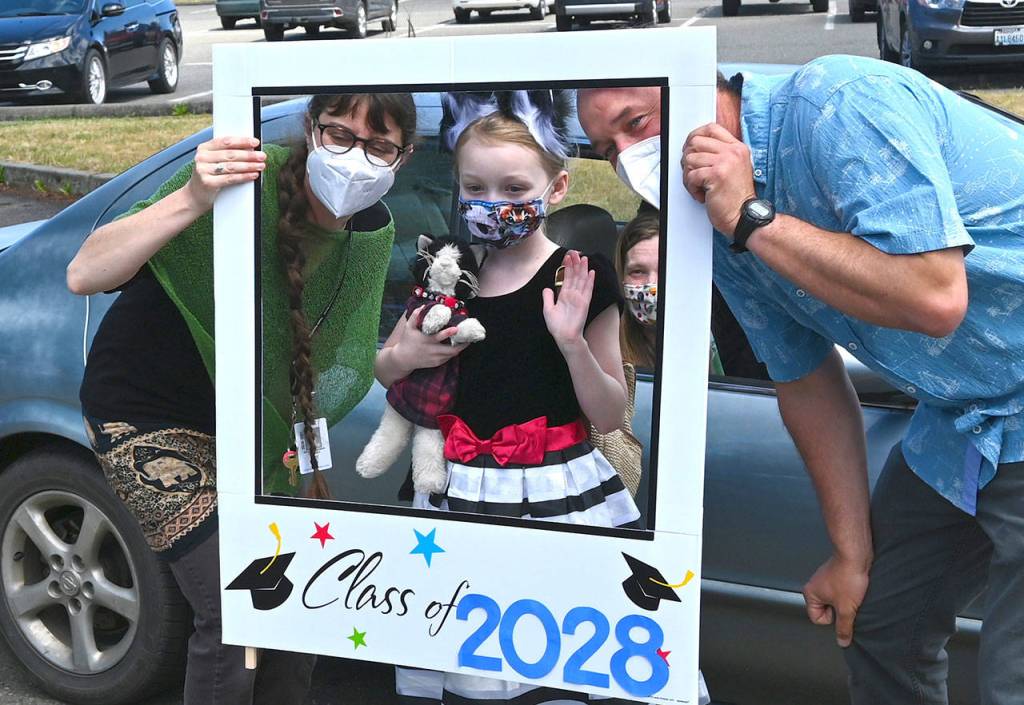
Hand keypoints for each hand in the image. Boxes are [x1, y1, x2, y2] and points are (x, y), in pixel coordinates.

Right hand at [185, 136, 265, 211]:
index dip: (242, 141)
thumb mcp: (213, 161)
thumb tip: (250, 149)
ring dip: (249, 166)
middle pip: (230, 154)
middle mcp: (201, 157)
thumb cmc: (209, 176)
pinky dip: (244, 176)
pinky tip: (253, 175)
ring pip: (231, 166)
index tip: (255, 142)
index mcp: (204, 148)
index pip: (225, 141)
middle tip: (262, 156)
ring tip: (261, 165)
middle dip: (249, 155)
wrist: (195, 195)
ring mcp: (203, 170)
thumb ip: (226, 153)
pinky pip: (230, 178)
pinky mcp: (208, 183)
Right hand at [392, 306, 467, 371]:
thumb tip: (423, 306)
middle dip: (462, 345)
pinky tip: (456, 347)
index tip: (456, 328)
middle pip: (451, 350)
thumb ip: (415, 316)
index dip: (448, 333)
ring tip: (465, 341)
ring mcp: (435, 359)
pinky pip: (448, 358)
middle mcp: (432, 351)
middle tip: (469, 338)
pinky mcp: (436, 363)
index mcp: (426, 341)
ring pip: (451, 355)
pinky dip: (453, 353)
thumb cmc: (406, 341)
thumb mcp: (408, 328)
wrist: (402, 359)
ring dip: (459, 348)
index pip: (439, 337)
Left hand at [542, 250, 594, 352]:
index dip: (567, 267)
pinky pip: (587, 289)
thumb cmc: (557, 326)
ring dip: (583, 269)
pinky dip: (590, 281)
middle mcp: (573, 295)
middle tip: (575, 252)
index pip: (567, 278)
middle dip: (575, 264)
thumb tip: (547, 288)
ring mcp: (579, 298)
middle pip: (575, 276)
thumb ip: (548, 298)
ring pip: (582, 280)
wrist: (564, 337)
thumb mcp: (548, 309)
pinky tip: (591, 272)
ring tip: (584, 257)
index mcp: (564, 296)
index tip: (567, 256)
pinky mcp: (584, 303)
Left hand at [681, 123, 756, 237]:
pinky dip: (691, 188)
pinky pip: (690, 176)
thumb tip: (695, 147)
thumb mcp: (735, 168)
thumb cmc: (736, 198)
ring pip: (690, 158)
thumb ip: (721, 155)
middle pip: (696, 141)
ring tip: (699, 187)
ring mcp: (725, 162)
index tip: (690, 149)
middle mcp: (732, 152)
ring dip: (688, 176)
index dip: (695, 136)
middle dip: (688, 159)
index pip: (711, 128)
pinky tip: (701, 195)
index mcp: (737, 148)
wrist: (744, 217)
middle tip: (693, 173)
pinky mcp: (716, 175)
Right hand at [803, 554, 870, 647]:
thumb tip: (842, 641)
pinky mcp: (836, 575)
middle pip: (826, 610)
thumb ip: (843, 628)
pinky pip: (842, 591)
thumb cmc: (847, 576)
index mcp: (810, 594)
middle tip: (848, 602)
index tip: (840, 609)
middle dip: (839, 609)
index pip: (817, 619)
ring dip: (846, 601)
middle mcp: (814, 586)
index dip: (833, 619)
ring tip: (853, 593)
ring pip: (836, 601)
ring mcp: (825, 579)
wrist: (856, 555)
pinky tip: (855, 587)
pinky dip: (850, 592)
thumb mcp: (846, 609)